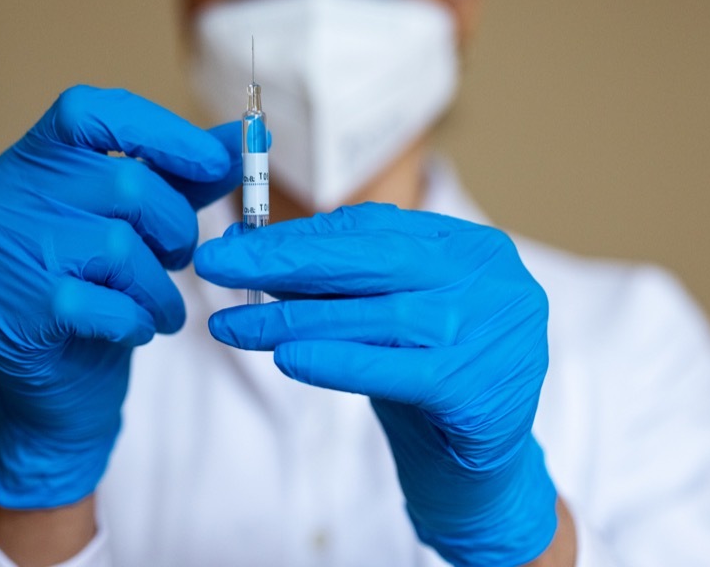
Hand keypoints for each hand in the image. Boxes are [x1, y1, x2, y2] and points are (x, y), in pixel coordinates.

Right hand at [0, 86, 240, 508]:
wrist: (55, 385)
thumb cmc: (102, 286)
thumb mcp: (145, 221)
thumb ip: (188, 176)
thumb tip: (249, 138)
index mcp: (36, 156)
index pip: (92, 111)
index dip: (160, 131)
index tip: (215, 162)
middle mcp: (8, 193)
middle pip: (125, 184)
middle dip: (174, 227)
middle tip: (179, 259)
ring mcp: (3, 252)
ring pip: (118, 247)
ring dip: (160, 286)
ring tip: (162, 305)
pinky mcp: (14, 310)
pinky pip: (104, 305)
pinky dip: (137, 320)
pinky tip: (136, 329)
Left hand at [196, 203, 557, 565]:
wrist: (483, 481)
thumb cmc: (427, 387)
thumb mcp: (384, 322)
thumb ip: (332, 283)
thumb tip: (246, 244)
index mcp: (472, 248)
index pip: (374, 227)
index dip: (300, 234)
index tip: (237, 243)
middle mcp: (493, 281)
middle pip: (374, 260)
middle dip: (286, 261)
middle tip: (216, 265)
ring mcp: (494, 335)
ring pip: (377, 315)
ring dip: (293, 319)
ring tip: (231, 324)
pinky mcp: (480, 391)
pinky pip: (395, 371)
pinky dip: (336, 363)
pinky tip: (287, 360)